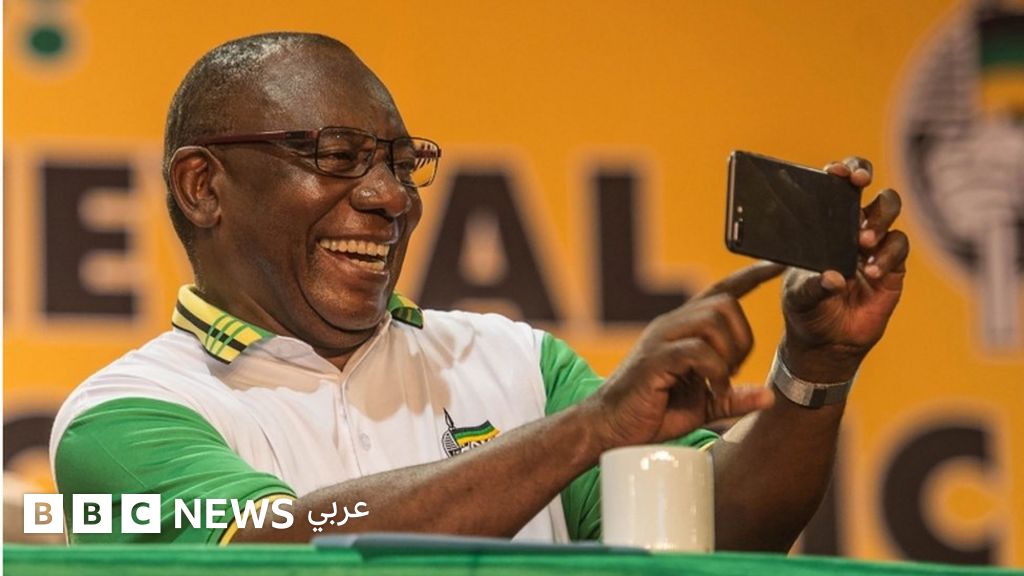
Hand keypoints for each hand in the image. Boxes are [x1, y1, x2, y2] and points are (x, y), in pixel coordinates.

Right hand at [589, 262, 782, 448]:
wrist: (611, 429)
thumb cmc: (653, 413)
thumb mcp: (704, 405)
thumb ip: (734, 397)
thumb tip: (770, 396)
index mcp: (683, 329)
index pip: (720, 290)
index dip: (751, 275)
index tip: (778, 265)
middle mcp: (671, 325)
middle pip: (724, 304)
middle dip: (741, 339)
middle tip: (732, 373)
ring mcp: (660, 339)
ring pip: (712, 321)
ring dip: (727, 356)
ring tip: (719, 384)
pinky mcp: (654, 359)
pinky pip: (697, 350)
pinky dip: (715, 372)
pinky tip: (712, 391)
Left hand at [781, 157, 909, 380]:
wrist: (827, 343)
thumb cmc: (805, 311)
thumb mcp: (798, 298)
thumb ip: (812, 287)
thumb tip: (834, 278)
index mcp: (823, 226)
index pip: (835, 187)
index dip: (841, 171)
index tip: (836, 172)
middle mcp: (851, 228)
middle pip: (869, 188)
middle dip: (865, 178)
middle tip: (858, 185)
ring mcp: (874, 245)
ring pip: (888, 211)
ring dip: (877, 221)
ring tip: (862, 243)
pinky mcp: (893, 266)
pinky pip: (899, 246)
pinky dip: (887, 257)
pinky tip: (870, 274)